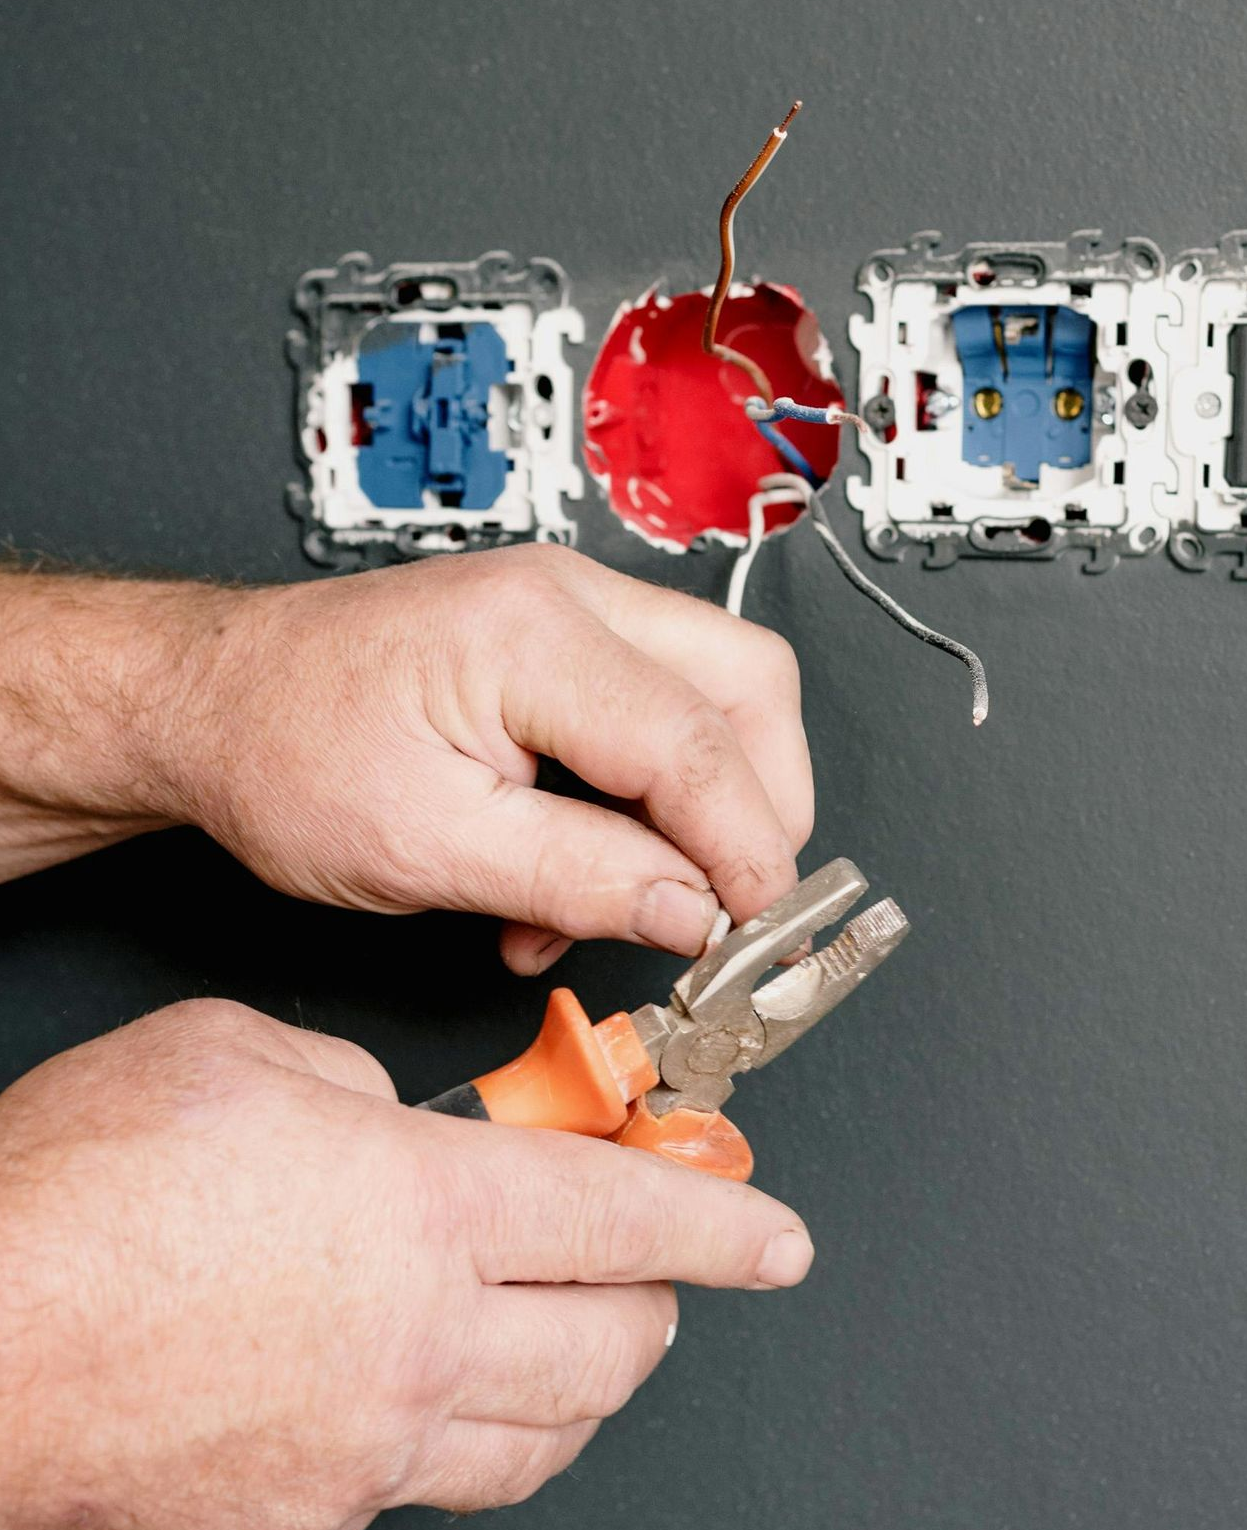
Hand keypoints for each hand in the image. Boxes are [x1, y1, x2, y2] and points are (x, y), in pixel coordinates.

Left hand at [0, 548, 811, 970]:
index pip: (697, 744)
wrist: (204, 702)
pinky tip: (582, 874)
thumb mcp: (427, 852)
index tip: (751, 933)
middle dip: (760, 808)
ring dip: (697, 811)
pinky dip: (647, 799)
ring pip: (715, 694)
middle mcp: (564, 596)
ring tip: (626, 903)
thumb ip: (579, 881)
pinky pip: (654, 708)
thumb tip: (695, 913)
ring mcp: (564, 606)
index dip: (744, 850)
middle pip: (746, 686)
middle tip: (730, 908)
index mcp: (531, 636)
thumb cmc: (278, 754)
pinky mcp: (555, 637)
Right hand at [0, 998, 814, 1529]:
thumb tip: (398, 1130)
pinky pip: (427, 1489)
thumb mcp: (238, 1055)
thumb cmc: (75, 1192)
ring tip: (565, 1339)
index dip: (724, 1228)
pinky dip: (452, 1440)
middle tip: (652, 1270)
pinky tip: (415, 1398)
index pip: (630, 1222)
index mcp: (423, 1208)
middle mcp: (421, 1342)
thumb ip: (356, 1090)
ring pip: (544, 1439)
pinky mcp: (306, 1525)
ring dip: (579, 1382)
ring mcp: (369, 1451)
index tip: (779, 1237)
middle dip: (660, 1303)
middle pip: (614, 1346)